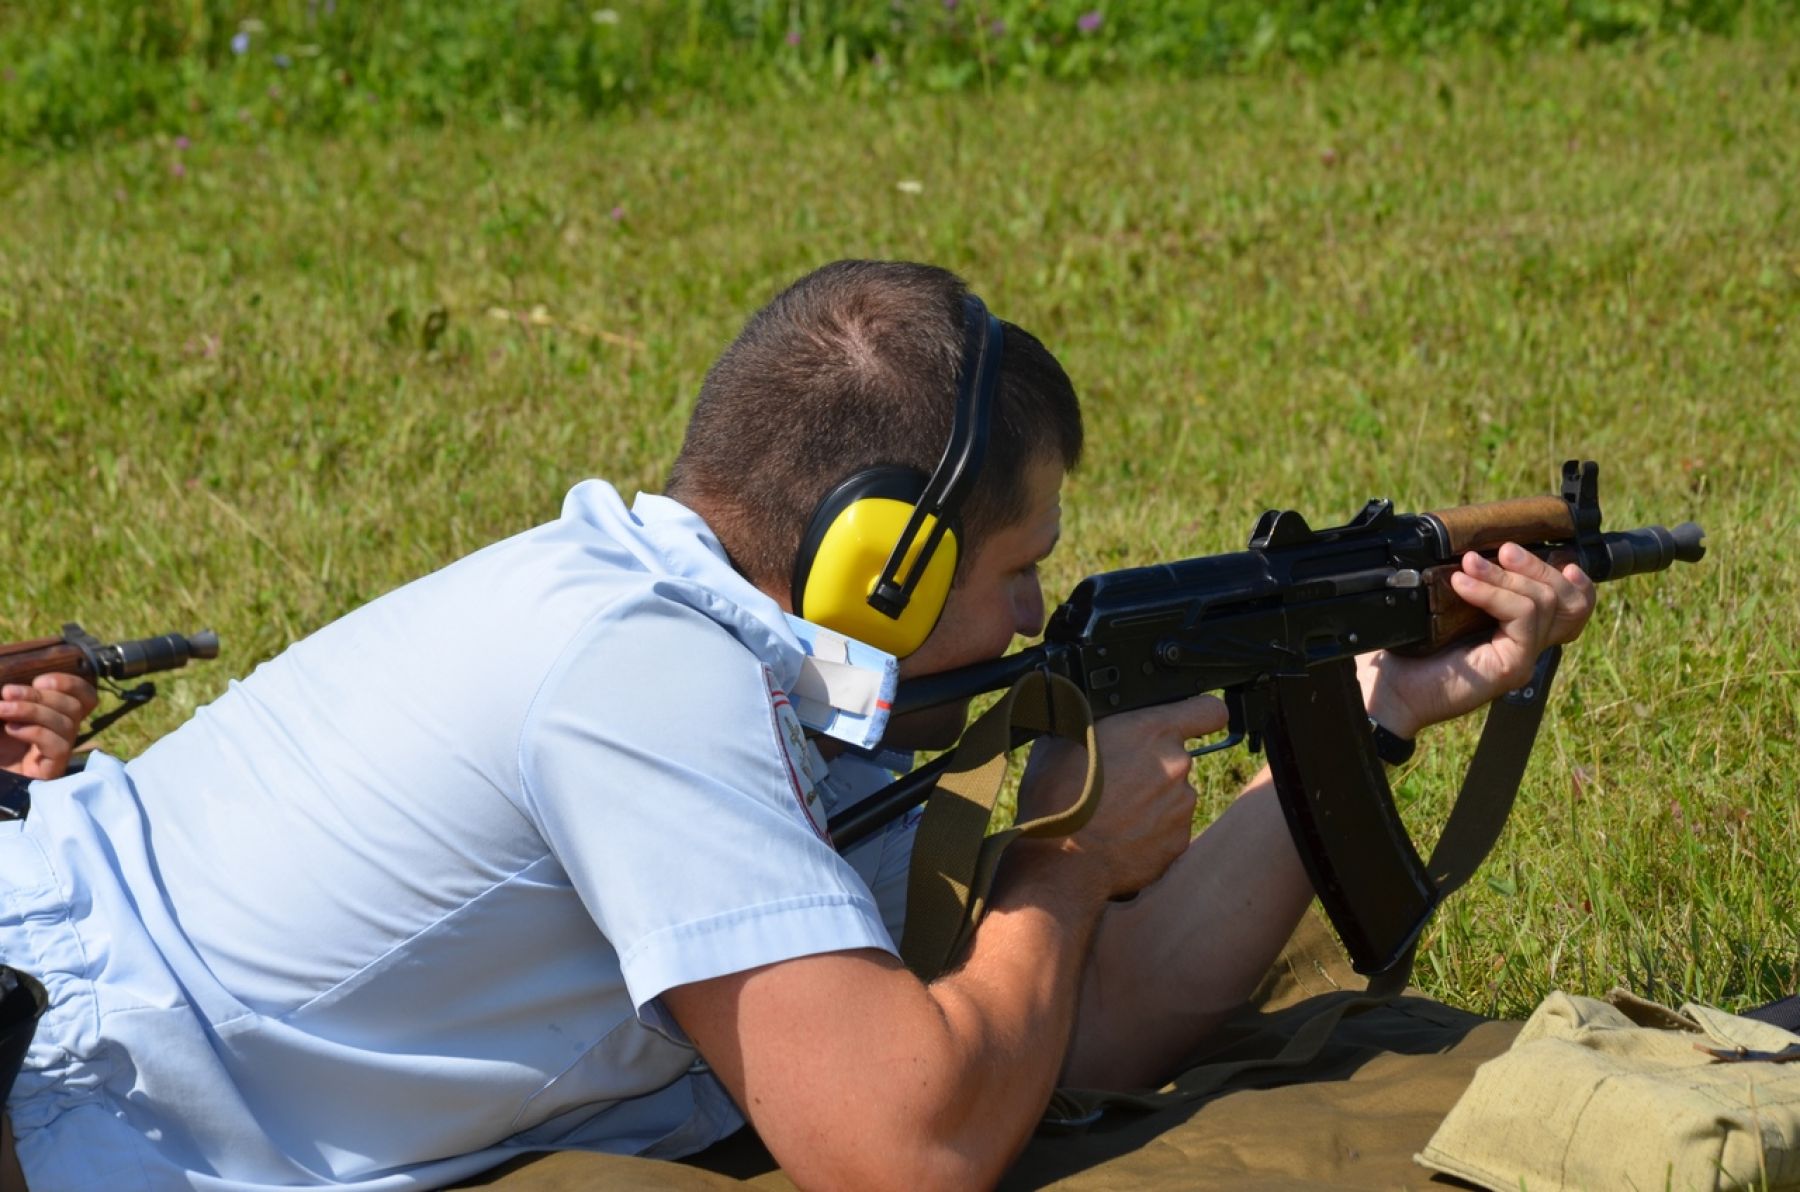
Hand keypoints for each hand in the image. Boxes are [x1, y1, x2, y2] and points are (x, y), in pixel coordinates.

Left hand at [1, 673, 99, 779]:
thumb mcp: (2, 713)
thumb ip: (13, 698)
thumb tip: (15, 685)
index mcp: (55, 715)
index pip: (85, 696)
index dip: (71, 684)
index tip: (39, 681)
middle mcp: (63, 732)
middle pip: (74, 706)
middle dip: (39, 696)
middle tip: (7, 692)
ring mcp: (59, 752)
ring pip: (67, 723)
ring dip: (32, 711)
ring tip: (2, 709)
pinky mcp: (53, 770)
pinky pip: (59, 746)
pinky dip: (35, 732)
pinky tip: (11, 730)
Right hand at [1018, 693, 1226, 899]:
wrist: (1061, 863)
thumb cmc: (1056, 798)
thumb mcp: (1062, 740)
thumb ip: (1094, 724)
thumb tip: (1092, 719)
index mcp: (1152, 731)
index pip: (1208, 710)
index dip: (1200, 714)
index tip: (1190, 721)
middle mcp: (1176, 766)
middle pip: (1177, 757)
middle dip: (1152, 765)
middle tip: (1117, 780)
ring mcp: (1182, 806)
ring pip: (1173, 795)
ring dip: (1151, 800)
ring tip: (1114, 814)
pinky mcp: (1179, 842)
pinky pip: (1169, 829)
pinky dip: (1150, 831)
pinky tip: (1119, 837)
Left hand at [1359, 542, 1596, 737]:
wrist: (1388, 690)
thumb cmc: (1407, 650)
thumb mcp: (1443, 608)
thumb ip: (1471, 583)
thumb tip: (1475, 546)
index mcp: (1516, 630)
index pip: (1570, 605)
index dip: (1569, 578)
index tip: (1546, 549)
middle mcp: (1526, 645)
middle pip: (1568, 600)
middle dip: (1536, 564)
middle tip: (1501, 550)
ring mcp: (1523, 657)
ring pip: (1544, 602)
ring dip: (1505, 575)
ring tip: (1469, 565)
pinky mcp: (1512, 666)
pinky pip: (1522, 617)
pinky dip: (1493, 593)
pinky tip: (1462, 585)